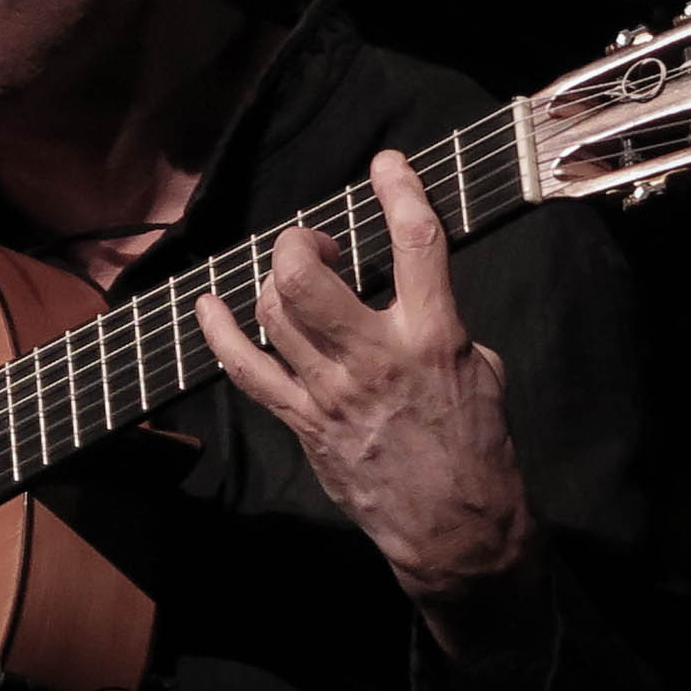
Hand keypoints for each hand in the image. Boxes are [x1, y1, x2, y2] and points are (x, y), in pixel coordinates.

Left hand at [194, 150, 540, 637]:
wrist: (455, 526)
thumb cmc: (475, 444)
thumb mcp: (482, 368)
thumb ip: (440, 322)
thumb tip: (407, 290)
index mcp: (433, 337)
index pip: (416, 244)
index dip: (400, 190)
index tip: (387, 164)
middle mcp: (375, 357)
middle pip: (306, 277)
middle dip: (301, 244)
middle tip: (317, 246)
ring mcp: (331, 391)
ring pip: (273, 312)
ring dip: (275, 280)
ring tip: (294, 279)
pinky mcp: (303, 421)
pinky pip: (245, 370)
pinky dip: (220, 332)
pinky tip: (209, 306)